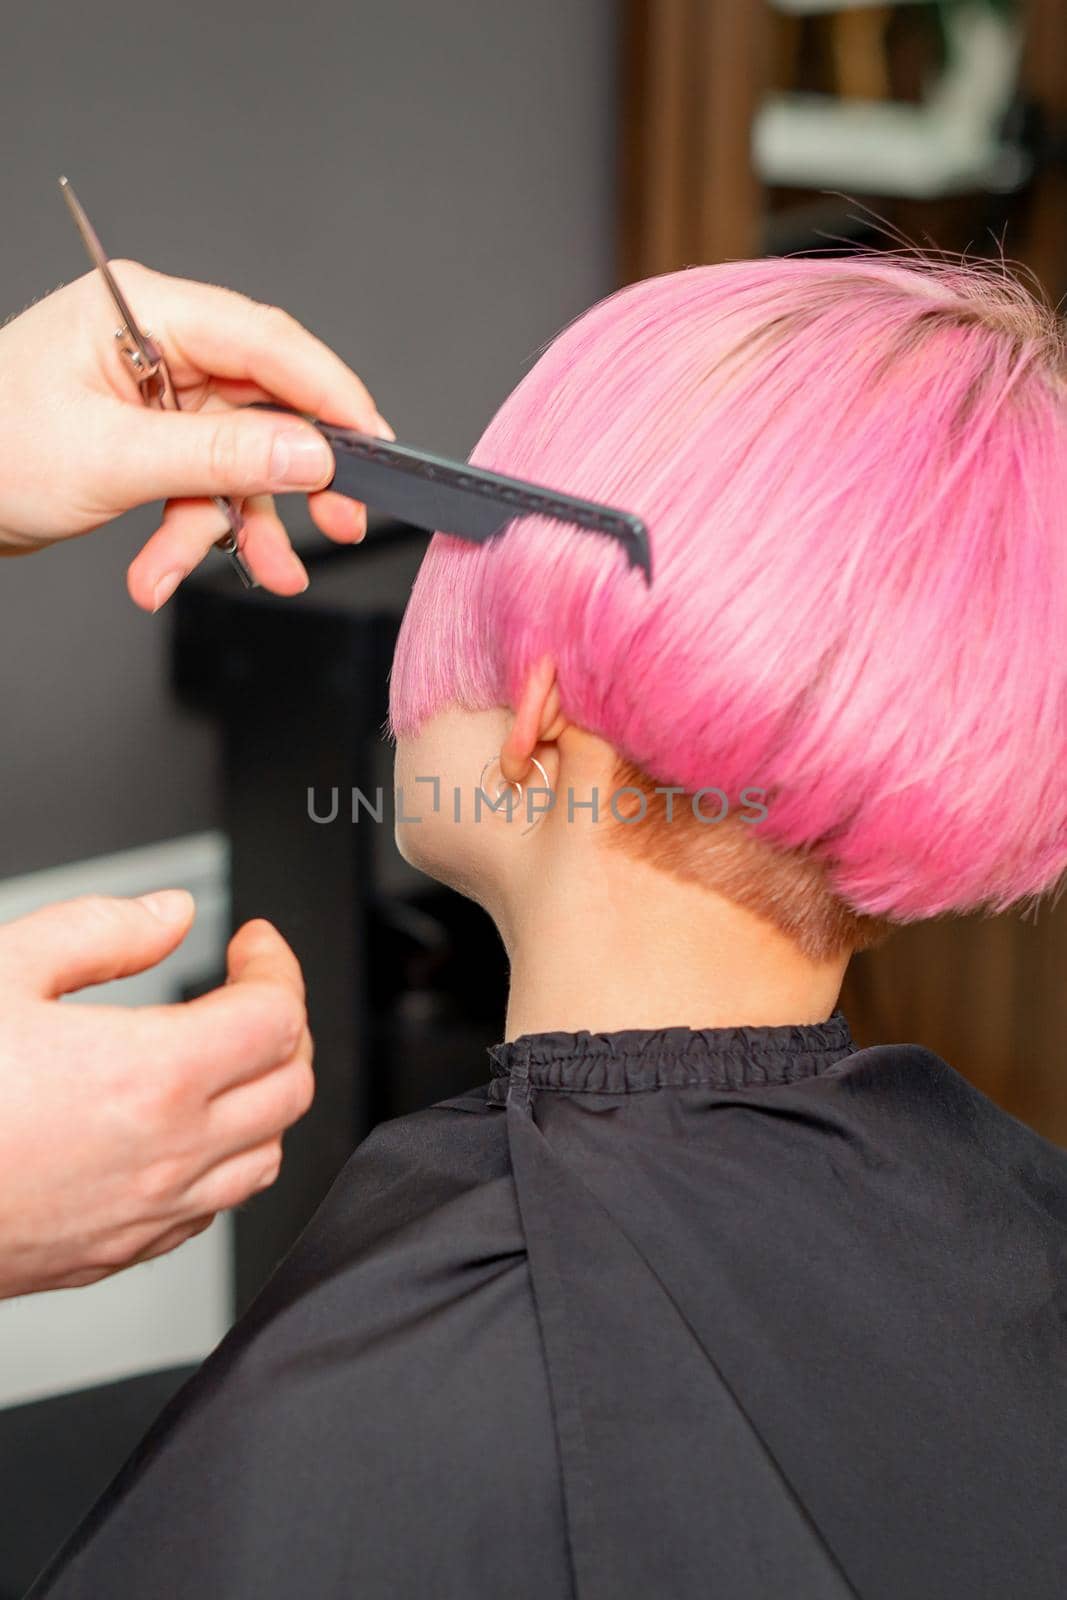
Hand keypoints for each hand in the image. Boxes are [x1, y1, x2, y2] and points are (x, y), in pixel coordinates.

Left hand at [0, 262, 393, 607]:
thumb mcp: (114, 458)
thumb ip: (222, 457)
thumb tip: (310, 455)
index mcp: (145, 310)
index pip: (266, 340)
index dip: (329, 393)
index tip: (372, 444)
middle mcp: (159, 344)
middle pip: (264, 404)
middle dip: (294, 477)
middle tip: (340, 523)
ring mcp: (156, 395)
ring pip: (237, 459)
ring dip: (240, 524)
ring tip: (264, 572)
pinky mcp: (149, 440)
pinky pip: (201, 486)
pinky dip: (193, 534)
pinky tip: (163, 573)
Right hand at [0, 891, 313, 1297]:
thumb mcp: (2, 971)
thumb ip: (101, 931)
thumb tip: (168, 913)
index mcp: (152, 1077)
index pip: (278, 1016)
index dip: (277, 966)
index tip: (254, 945)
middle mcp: (166, 1156)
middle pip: (293, 1086)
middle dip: (286, 1025)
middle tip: (248, 991)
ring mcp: (146, 1215)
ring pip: (267, 1157)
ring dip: (266, 1099)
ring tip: (228, 1056)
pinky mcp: (116, 1254)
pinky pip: (212, 1210)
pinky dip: (225, 1162)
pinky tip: (184, 1130)